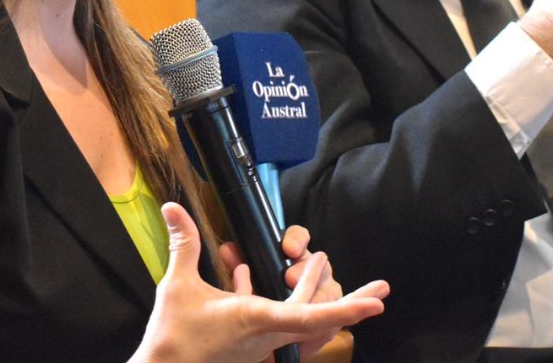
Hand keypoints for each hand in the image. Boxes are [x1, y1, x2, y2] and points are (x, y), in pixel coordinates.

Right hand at [132, 203, 386, 362]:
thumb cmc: (172, 338)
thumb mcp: (177, 286)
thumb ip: (183, 243)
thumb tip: (172, 206)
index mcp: (256, 320)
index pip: (310, 316)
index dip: (346, 309)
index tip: (376, 304)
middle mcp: (267, 335)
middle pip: (320, 318)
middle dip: (350, 300)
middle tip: (381, 290)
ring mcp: (261, 343)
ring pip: (299, 316)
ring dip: (312, 290)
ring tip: (318, 262)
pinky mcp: (251, 346)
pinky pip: (276, 320)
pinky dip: (276, 298)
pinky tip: (248, 273)